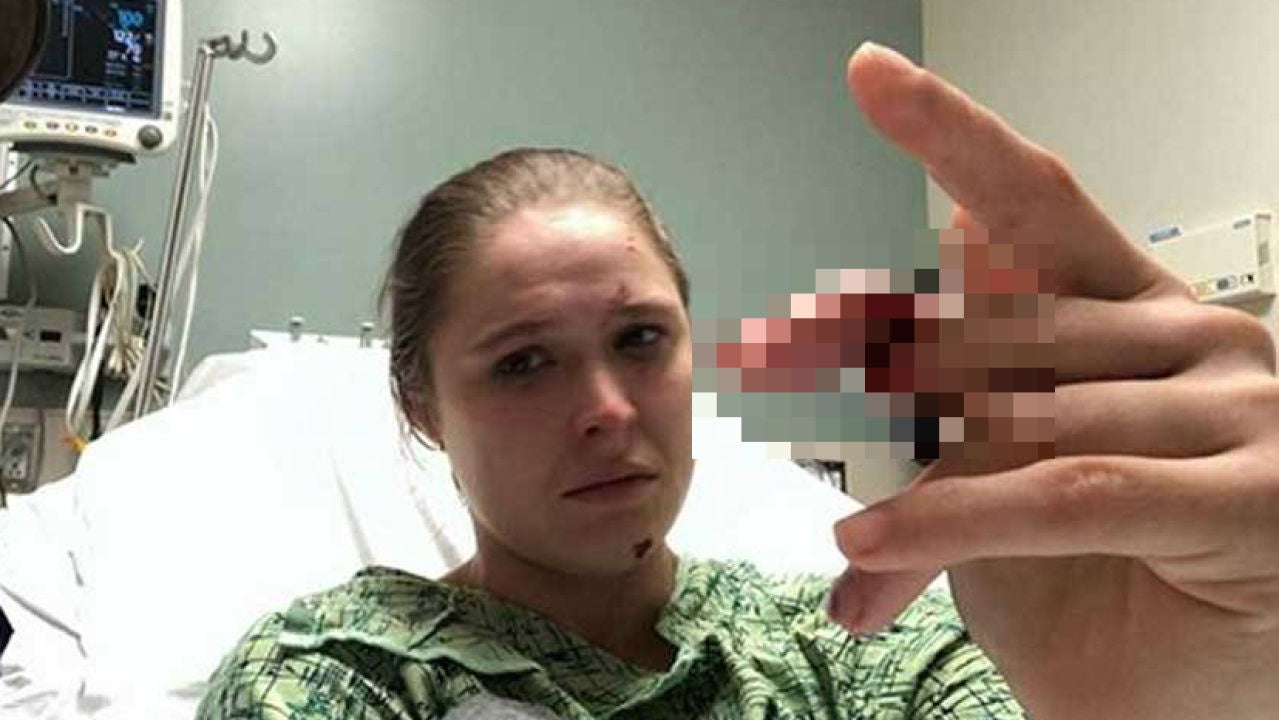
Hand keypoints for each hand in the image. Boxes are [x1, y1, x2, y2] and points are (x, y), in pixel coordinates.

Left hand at [826, 43, 1278, 719]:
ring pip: (1015, 417)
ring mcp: (1234, 406)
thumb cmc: (1105, 590)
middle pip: (988, 321)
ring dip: (909, 488)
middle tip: (769, 355)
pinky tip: (874, 551)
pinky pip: (1063, 487)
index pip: (1033, 204)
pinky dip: (958, 520)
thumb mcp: (1001, 489)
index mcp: (1134, 312)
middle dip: (864, 346)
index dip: (951, 136)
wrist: (1189, 706)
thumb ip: (951, 407)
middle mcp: (1192, 335)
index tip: (870, 75)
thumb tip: (860, 330)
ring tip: (852, 547)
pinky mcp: (1249, 495)